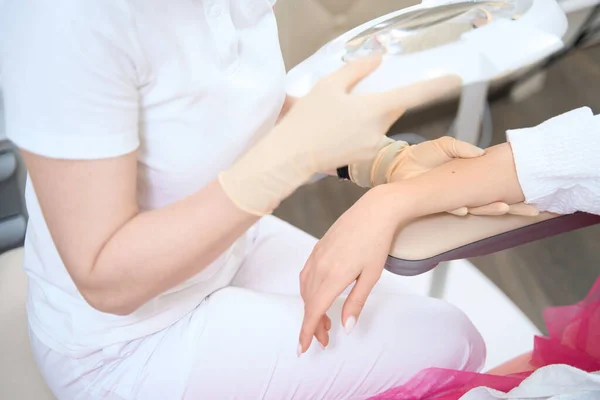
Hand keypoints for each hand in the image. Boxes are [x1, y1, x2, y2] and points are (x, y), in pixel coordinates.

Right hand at [276, 56, 463, 173]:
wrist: (291, 156)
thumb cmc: (308, 119)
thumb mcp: (329, 85)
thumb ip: (357, 70)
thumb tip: (377, 60)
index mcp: (374, 109)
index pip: (414, 95)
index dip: (436, 86)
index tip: (455, 79)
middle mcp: (379, 130)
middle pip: (395, 107)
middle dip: (388, 97)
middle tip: (366, 91)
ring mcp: (372, 146)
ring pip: (381, 121)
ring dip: (371, 112)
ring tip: (342, 110)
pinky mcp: (363, 156)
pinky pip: (371, 135)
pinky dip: (362, 126)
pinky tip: (340, 125)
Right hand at [298, 187, 401, 354]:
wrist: (376, 210)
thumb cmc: (378, 242)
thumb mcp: (371, 276)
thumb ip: (356, 302)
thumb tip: (345, 327)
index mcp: (333, 276)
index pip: (314, 311)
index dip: (306, 331)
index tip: (303, 348)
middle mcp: (320, 266)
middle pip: (308, 303)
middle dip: (312, 324)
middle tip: (325, 338)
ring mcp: (317, 255)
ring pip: (305, 289)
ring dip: (311, 307)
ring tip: (325, 320)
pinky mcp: (318, 248)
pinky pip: (306, 275)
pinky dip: (309, 291)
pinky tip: (319, 295)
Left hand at [386, 138, 538, 216]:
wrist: (399, 164)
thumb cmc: (423, 155)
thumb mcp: (445, 145)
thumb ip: (462, 148)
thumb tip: (481, 153)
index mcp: (471, 177)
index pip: (497, 185)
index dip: (514, 189)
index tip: (534, 192)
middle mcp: (465, 192)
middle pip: (494, 202)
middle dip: (514, 207)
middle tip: (533, 209)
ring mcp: (453, 199)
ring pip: (477, 208)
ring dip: (490, 209)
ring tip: (505, 207)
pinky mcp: (438, 203)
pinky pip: (452, 208)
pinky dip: (460, 208)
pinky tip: (467, 209)